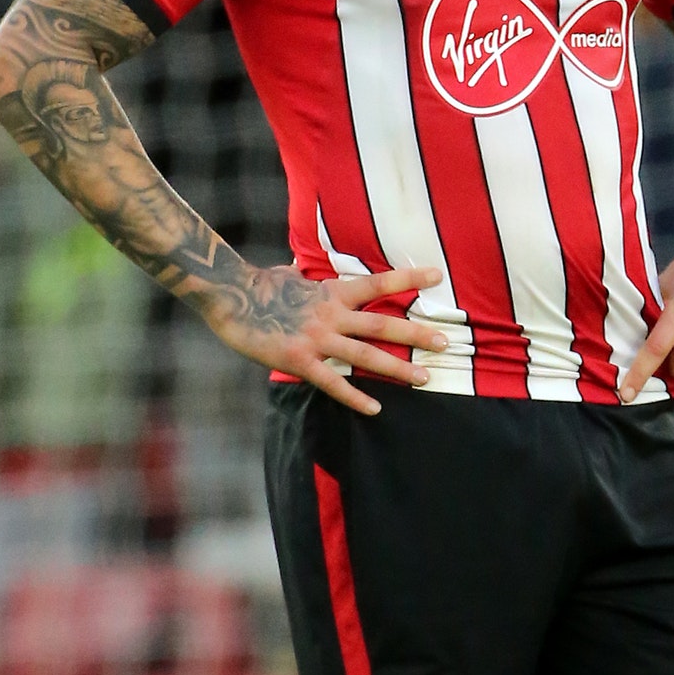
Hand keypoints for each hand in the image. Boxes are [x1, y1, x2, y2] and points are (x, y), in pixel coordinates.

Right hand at [213, 264, 447, 415]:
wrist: (229, 296)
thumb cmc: (258, 285)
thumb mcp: (289, 275)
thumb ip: (304, 276)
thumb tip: (300, 266)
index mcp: (331, 291)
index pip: (378, 283)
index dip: (408, 279)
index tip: (437, 276)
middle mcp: (331, 313)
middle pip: (382, 323)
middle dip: (415, 333)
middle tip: (444, 342)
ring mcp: (317, 337)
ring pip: (366, 354)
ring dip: (397, 367)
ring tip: (424, 377)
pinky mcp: (299, 359)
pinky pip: (333, 382)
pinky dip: (355, 396)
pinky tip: (375, 408)